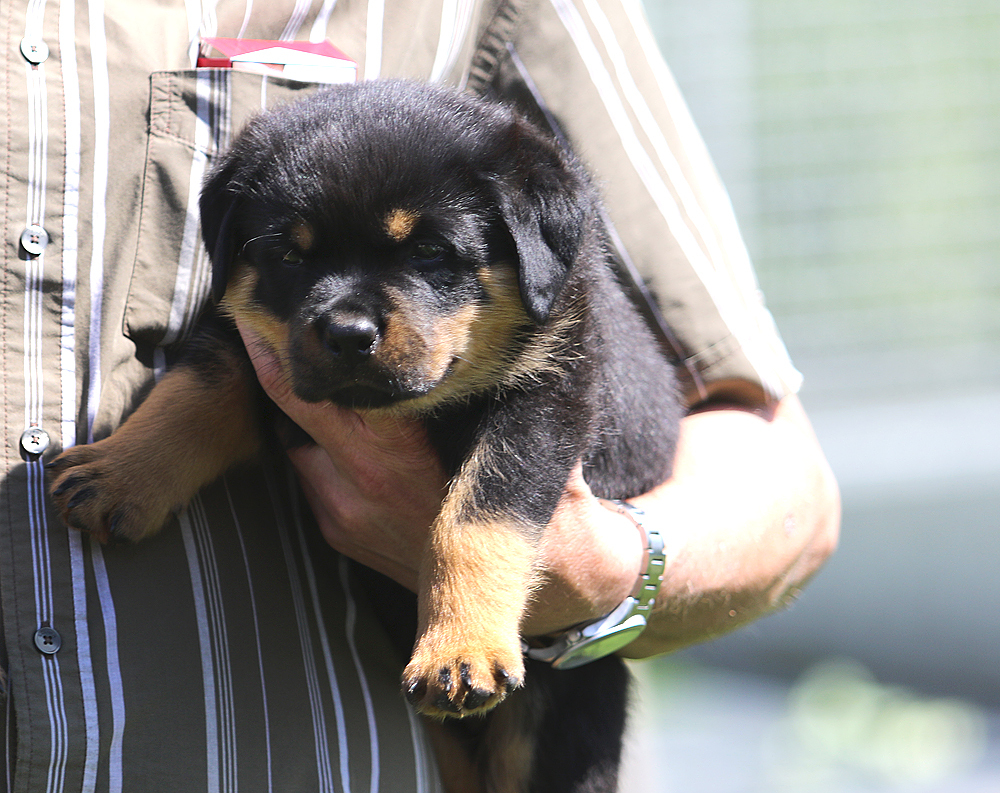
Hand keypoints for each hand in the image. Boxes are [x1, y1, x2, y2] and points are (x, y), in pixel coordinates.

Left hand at [235, 320, 642, 631]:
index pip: (332, 382)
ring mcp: (343, 511)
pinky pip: (311, 475)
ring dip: (298, 410)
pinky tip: (339, 434)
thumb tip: (472, 333)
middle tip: (254, 316)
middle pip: (294, 404)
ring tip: (301, 371)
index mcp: (403, 449)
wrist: (516, 587)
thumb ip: (480, 389)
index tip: (275, 303)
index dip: (296, 342)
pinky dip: (316, 448)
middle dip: (271, 358)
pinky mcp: (338, 533)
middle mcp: (364, 479)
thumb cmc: (521, 501)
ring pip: (295, 441)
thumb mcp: (509, 435)